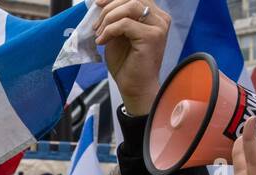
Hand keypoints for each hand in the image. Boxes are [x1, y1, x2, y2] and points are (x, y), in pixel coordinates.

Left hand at [95, 0, 169, 115]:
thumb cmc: (127, 64)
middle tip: (96, 27)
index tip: (98, 3)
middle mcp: (159, 18)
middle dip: (109, 9)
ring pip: (129, 6)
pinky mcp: (151, 36)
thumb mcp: (118, 36)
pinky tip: (102, 42)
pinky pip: (125, 24)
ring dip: (108, 19)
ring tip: (99, 35)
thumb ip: (115, 20)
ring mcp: (158, 26)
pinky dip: (109, 30)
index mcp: (153, 15)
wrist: (135, 86)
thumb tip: (101, 6)